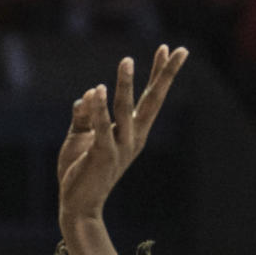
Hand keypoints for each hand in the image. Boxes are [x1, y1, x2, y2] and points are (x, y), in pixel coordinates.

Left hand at [57, 44, 187, 234]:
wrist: (78, 206)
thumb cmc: (81, 172)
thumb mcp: (81, 138)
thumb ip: (85, 116)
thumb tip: (89, 93)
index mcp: (132, 132)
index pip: (149, 98)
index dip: (159, 73)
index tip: (168, 48)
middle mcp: (132, 138)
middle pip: (153, 101)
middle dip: (165, 74)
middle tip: (178, 49)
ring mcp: (120, 147)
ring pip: (125, 110)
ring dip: (126, 84)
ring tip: (127, 60)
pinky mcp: (103, 155)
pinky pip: (102, 127)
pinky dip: (100, 109)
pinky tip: (99, 89)